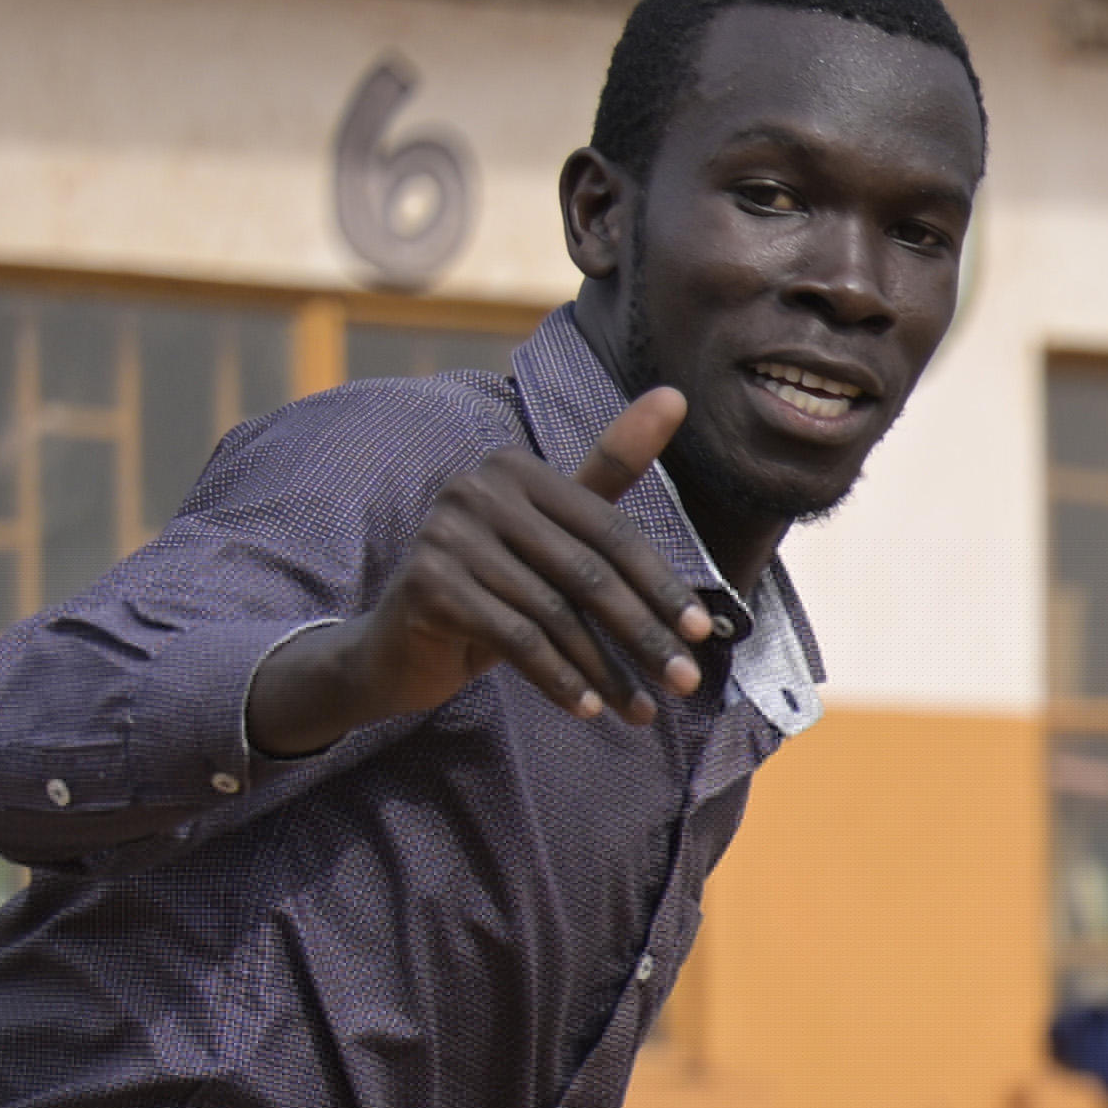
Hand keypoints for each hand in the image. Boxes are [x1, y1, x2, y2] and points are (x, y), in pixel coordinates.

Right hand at [248, 383, 714, 748]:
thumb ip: (609, 472)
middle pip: (588, 574)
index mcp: (516, 468)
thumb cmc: (499, 584)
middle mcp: (476, 488)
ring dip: (607, 671)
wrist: (404, 643)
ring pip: (556, 614)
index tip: (702, 634)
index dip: (661, 585)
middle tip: (685, 683)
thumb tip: (675, 394)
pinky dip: (560, 680)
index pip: (611, 532)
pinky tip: (590, 709)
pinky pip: (517, 640)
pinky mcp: (427, 584)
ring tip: (641, 712)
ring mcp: (445, 534)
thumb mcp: (557, 531)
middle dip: (643, 635)